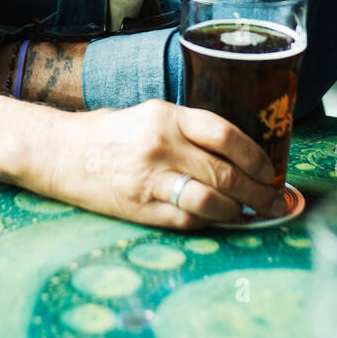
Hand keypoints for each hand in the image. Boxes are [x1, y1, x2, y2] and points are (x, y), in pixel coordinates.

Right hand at [45, 98, 281, 230]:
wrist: (60, 152)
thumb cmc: (112, 134)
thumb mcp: (151, 115)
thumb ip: (191, 131)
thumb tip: (240, 155)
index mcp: (167, 117)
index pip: (225, 135)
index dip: (256, 157)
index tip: (271, 171)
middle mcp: (161, 146)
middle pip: (224, 173)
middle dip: (259, 192)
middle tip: (276, 201)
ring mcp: (149, 179)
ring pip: (210, 201)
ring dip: (238, 210)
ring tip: (250, 213)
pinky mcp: (140, 208)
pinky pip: (187, 220)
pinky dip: (209, 222)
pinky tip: (218, 219)